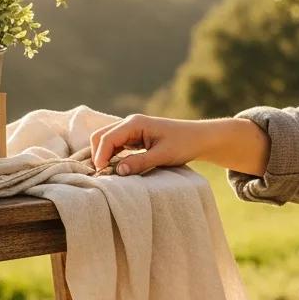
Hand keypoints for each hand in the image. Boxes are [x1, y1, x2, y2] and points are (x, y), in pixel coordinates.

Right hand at [90, 114, 210, 174]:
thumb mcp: (162, 155)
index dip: (100, 156)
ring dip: (104, 156)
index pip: (107, 138)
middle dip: (98, 155)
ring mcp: (132, 130)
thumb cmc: (184, 144)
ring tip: (108, 175)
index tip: (101, 173)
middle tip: (102, 175)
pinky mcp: (135, 139)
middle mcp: (130, 124)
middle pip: (101, 136)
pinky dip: (112, 157)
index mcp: (135, 123)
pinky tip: (116, 169)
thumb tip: (118, 171)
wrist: (200, 139)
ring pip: (107, 141)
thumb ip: (140, 162)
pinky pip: (117, 146)